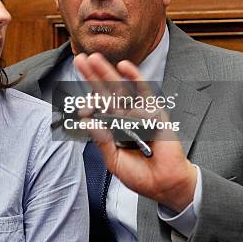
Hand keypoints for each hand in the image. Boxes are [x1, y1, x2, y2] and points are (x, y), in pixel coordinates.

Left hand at [74, 52, 196, 212]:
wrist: (164, 184)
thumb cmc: (139, 174)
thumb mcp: (113, 159)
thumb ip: (101, 140)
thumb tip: (85, 121)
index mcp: (112, 126)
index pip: (97, 106)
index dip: (86, 99)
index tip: (78, 103)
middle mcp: (124, 116)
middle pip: (105, 91)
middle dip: (92, 76)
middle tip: (79, 59)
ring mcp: (138, 112)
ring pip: (120, 88)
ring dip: (107, 72)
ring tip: (94, 58)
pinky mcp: (154, 112)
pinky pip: (144, 92)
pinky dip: (135, 78)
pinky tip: (124, 66)